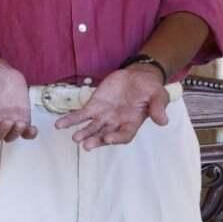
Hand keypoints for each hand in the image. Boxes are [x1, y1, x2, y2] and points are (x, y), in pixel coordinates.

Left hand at [55, 66, 169, 149]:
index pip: (124, 135)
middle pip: (104, 135)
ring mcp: (104, 116)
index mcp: (132, 123)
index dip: (116, 138)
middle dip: (95, 140)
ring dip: (82, 132)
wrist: (139, 76)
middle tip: (85, 144)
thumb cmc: (150, 89)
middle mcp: (116, 123)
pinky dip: (70, 120)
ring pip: (91, 127)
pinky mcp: (95, 106)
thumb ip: (158, 108)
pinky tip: (59, 125)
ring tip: (74, 137)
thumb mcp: (158, 96)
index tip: (107, 138)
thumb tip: (163, 121)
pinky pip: (81, 115)